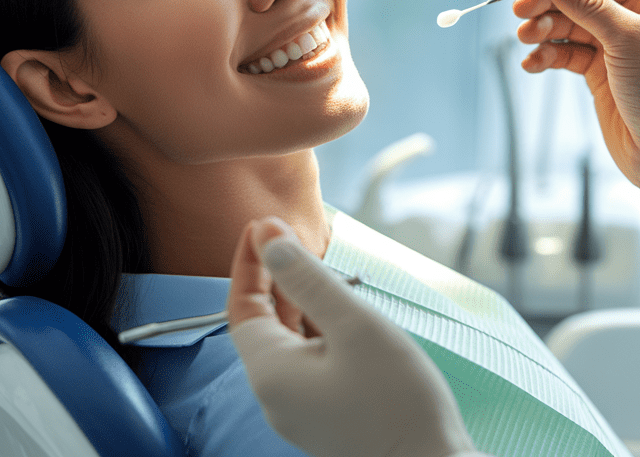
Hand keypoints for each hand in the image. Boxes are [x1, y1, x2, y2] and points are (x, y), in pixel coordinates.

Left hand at [227, 217, 485, 456]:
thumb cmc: (398, 401)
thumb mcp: (354, 324)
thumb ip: (308, 280)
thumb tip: (269, 240)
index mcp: (271, 373)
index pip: (240, 306)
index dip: (249, 262)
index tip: (264, 224)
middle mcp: (276, 395)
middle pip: (263, 323)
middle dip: (276, 276)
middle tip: (295, 234)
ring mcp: (301, 410)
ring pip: (289, 341)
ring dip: (301, 301)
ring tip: (325, 267)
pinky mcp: (326, 416)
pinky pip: (310, 362)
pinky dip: (318, 328)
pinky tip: (344, 311)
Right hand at [514, 0, 639, 239]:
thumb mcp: (628, 38)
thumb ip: (587, 4)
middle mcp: (636, 16)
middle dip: (547, 3)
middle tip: (520, 12)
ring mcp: (616, 45)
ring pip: (568, 25)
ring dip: (544, 30)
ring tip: (527, 39)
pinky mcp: (600, 72)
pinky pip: (565, 53)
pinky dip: (547, 55)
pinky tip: (534, 63)